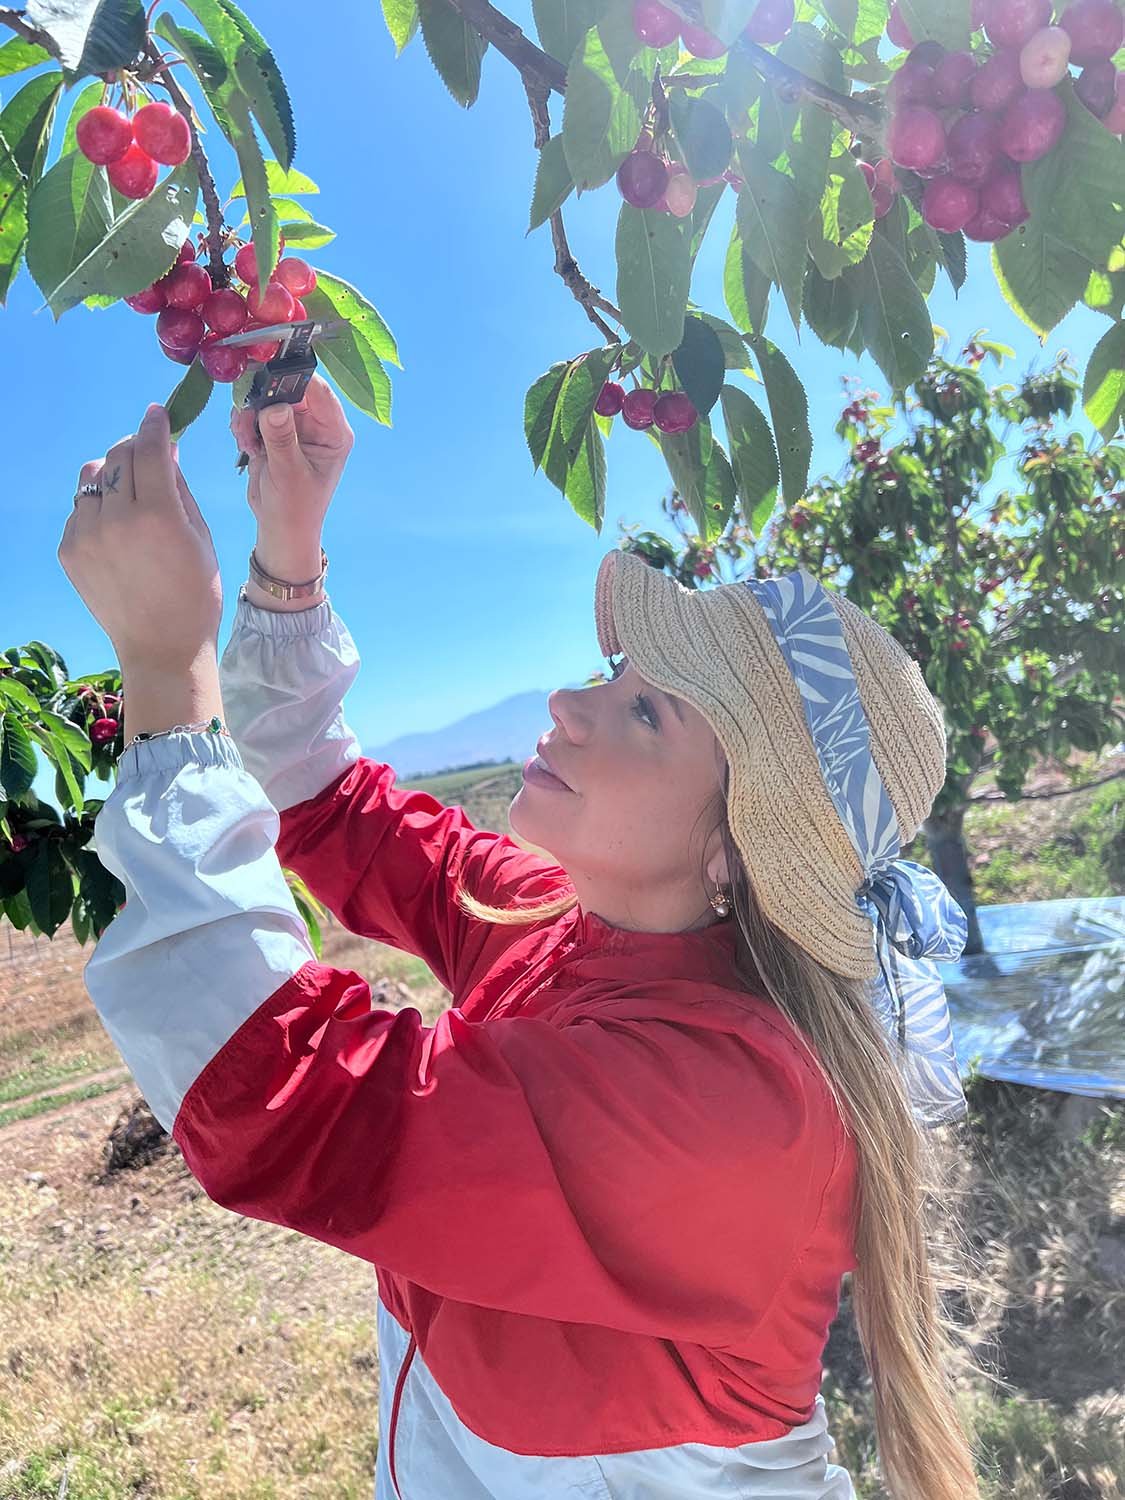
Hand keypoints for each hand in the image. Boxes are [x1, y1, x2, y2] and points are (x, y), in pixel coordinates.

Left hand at [58, 404, 222, 673]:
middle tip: (149, 457)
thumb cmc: (195, 594)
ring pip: (92, 477)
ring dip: (113, 474)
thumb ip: (180, 489)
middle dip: (136, 448)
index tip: (158, 414)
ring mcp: (87, 535)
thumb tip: (166, 449)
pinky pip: (80, 508)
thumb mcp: (202, 538)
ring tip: (129, 492)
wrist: (162, 646)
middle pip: (119, 456)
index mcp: (159, 516)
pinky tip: (117, 528)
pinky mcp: (69, 550)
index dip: (155, 426)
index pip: (150, 449)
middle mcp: (117, 520)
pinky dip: (98, 506)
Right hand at [230, 373, 353, 536]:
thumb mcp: (288, 473)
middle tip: (245, 416)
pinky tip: (245, 445)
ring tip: (246, 440)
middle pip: (289, 389)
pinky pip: (256, 411)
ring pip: (268, 398)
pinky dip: (244, 423)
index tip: (265, 375)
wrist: (280, 527)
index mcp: (334, 432)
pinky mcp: (275, 430)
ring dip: (249, 415)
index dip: (293, 378)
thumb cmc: (295, 507)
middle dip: (263, 399)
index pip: (319, 391)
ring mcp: (295, 426)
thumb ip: (282, 438)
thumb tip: (276, 406)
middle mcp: (317, 424)